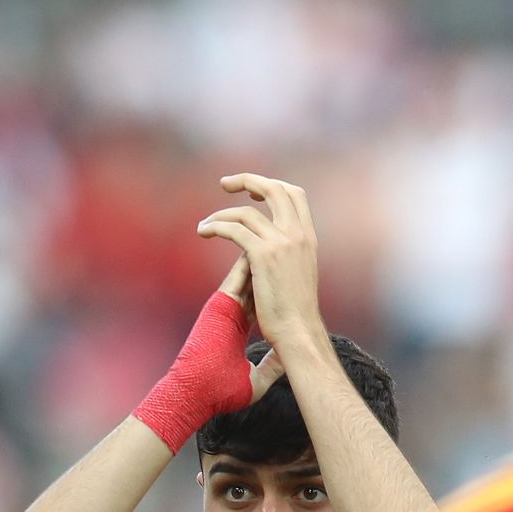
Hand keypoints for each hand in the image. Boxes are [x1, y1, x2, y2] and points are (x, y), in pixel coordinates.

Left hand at [198, 173, 323, 355]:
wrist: (299, 331)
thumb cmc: (296, 313)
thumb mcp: (299, 275)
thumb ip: (289, 255)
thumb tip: (271, 250)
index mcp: (308, 238)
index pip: (294, 194)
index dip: (271, 185)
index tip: (252, 192)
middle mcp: (297, 235)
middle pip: (274, 188)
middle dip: (246, 180)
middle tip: (224, 184)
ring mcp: (281, 243)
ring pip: (246, 211)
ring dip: (220, 214)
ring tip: (204, 226)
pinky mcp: (263, 255)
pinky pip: (234, 229)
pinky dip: (216, 227)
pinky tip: (204, 232)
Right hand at [215, 254, 285, 403]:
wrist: (198, 392)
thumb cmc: (222, 392)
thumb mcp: (256, 379)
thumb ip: (271, 367)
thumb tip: (289, 361)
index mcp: (238, 328)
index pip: (259, 301)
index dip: (273, 289)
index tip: (290, 281)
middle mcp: (232, 313)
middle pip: (255, 282)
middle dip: (270, 268)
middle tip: (287, 251)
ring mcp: (225, 306)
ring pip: (247, 274)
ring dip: (263, 258)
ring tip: (279, 241)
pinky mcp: (220, 303)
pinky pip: (238, 274)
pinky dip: (251, 259)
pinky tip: (266, 243)